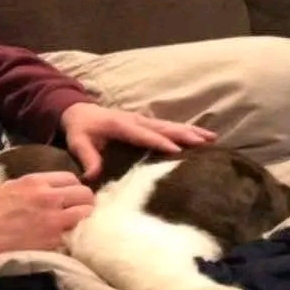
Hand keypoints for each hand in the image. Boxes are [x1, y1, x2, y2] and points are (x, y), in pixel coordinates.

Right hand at [0, 171, 93, 275]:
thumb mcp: (7, 188)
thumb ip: (30, 184)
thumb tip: (47, 185)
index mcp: (35, 182)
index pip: (71, 178)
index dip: (72, 188)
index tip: (69, 197)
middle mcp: (48, 197)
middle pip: (85, 194)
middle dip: (84, 202)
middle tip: (78, 210)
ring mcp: (54, 219)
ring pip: (87, 212)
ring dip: (83, 218)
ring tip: (75, 224)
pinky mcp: (55, 239)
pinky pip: (77, 232)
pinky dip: (75, 234)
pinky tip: (68, 237)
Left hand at [60, 102, 215, 179]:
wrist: (78, 112)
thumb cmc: (79, 130)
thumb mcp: (77, 144)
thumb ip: (87, 159)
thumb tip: (92, 177)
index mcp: (120, 125)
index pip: (143, 134)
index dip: (159, 142)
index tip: (176, 150)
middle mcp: (135, 120)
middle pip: (163, 127)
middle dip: (183, 134)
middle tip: (204, 142)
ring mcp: (142, 120)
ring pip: (170, 125)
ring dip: (190, 131)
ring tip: (211, 138)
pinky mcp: (146, 123)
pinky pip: (168, 126)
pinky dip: (186, 130)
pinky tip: (202, 135)